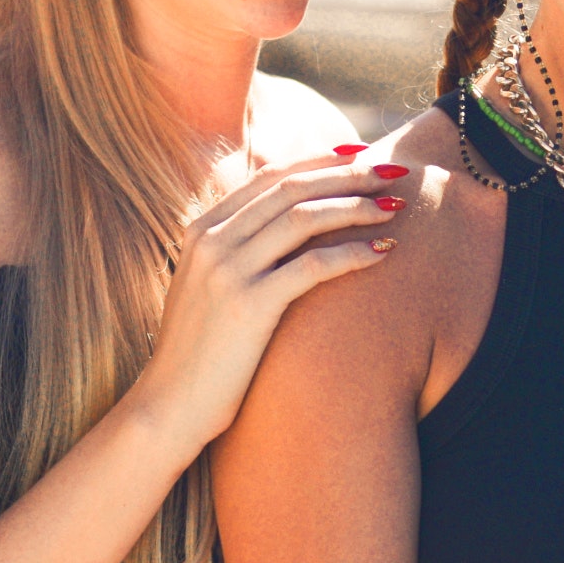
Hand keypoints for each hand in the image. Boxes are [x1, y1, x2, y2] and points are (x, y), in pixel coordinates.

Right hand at [128, 155, 408, 449]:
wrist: (168, 407)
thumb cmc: (199, 355)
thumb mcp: (207, 289)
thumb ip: (235, 253)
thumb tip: (282, 229)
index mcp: (200, 229)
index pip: (270, 175)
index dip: (320, 160)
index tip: (360, 155)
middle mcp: (212, 240)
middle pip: (291, 187)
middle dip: (348, 173)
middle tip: (392, 170)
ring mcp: (228, 270)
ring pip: (304, 217)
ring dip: (356, 206)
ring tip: (395, 206)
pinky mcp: (249, 305)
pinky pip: (313, 265)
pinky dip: (353, 253)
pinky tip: (383, 252)